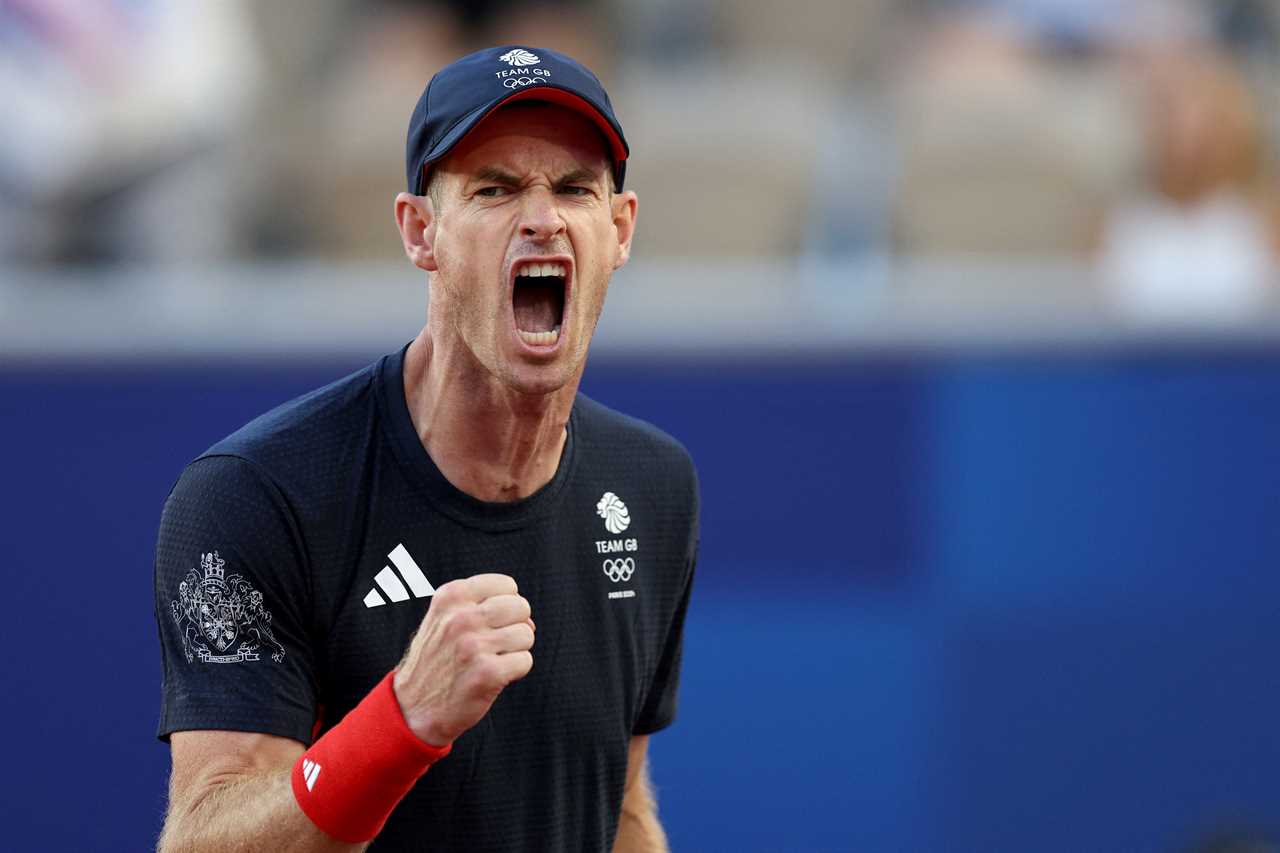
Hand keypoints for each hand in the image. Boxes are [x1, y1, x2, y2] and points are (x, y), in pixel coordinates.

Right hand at [392, 574, 534, 746]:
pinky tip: (493, 677)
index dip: (506, 605)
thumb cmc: (437, 660)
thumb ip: (483, 607)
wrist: (412, 708)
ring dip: (515, 650)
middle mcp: (461, 617)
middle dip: (515, 626)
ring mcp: (474, 645)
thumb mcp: (445, 618)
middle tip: (492, 645)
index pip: (507, 585)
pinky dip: (515, 671)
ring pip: (526, 634)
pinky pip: (525, 661)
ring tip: (490, 660)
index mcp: (451, 596)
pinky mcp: (487, 673)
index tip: (489, 623)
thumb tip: (529, 620)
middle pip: (520, 607)